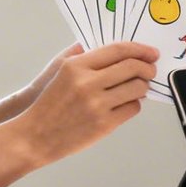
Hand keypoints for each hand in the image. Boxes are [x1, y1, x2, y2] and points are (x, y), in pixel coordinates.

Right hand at [14, 41, 158, 165]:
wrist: (34, 136)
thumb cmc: (50, 104)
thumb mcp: (61, 71)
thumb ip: (86, 56)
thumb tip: (118, 49)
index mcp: (76, 66)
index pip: (118, 50)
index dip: (140, 49)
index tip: (150, 52)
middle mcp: (87, 83)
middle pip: (133, 67)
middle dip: (147, 68)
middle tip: (150, 70)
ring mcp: (97, 105)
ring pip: (137, 88)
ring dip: (143, 86)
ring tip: (138, 87)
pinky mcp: (104, 124)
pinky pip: (133, 108)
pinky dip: (134, 104)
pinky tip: (126, 103)